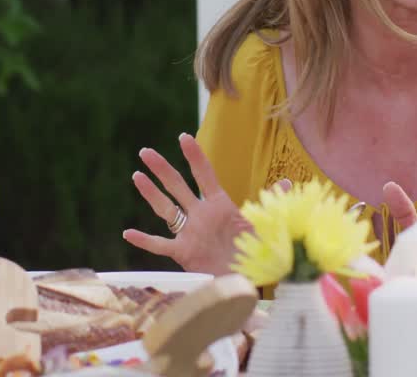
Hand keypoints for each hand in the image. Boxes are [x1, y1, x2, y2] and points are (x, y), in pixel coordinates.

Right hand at [123, 133, 280, 274]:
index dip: (195, 156)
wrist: (248, 280)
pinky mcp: (183, 252)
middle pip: (178, 186)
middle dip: (162, 168)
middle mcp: (201, 214)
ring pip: (166, 208)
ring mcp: (190, 232)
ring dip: (150, 193)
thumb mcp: (265, 224)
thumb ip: (272, 202)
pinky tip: (127, 233)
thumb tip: (289, 182)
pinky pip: (160, 245)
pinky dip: (144, 240)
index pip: (204, 174)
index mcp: (219, 204)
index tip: (183, 136)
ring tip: (136, 175)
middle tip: (145, 151)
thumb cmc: (255, 251)